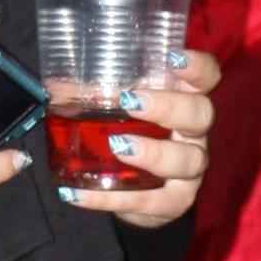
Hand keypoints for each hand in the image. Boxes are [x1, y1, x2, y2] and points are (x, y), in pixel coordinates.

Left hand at [60, 47, 217, 225]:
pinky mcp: (174, 202)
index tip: (173, 57)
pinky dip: (112, 199)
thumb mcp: (115, 112)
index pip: (206, 77)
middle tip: (131, 102)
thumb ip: (93, 95)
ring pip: (188, 161)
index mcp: (184, 100)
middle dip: (169, 107)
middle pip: (200, 114)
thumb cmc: (128, 136)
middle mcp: (194, 134)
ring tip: (117, 146)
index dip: (196, 66)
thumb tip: (54, 86)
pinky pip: (151, 203)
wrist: (134, 191)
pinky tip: (79, 194)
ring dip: (154, 153)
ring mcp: (190, 170)